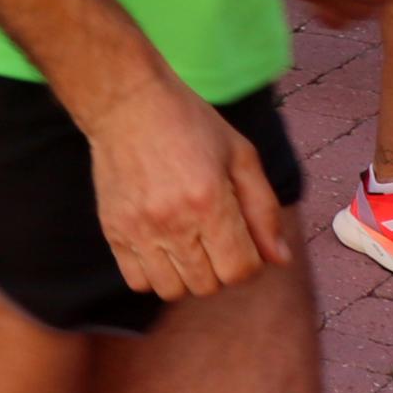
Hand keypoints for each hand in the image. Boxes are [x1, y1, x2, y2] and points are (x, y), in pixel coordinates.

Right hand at [80, 76, 286, 299]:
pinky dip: (153, 274)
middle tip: (215, 239)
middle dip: (220, 269)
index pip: (240, 270)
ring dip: (187, 276)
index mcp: (210, 202)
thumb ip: (264, 209)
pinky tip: (161, 248)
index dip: (250, 263)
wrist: (127, 102)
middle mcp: (173, 221)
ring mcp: (139, 229)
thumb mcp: (240, 155)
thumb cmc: (189, 123)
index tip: (243, 241)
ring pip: (172, 290)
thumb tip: (279, 259)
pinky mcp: (113, 229)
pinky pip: (137, 280)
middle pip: (209, 285)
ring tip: (187, 247)